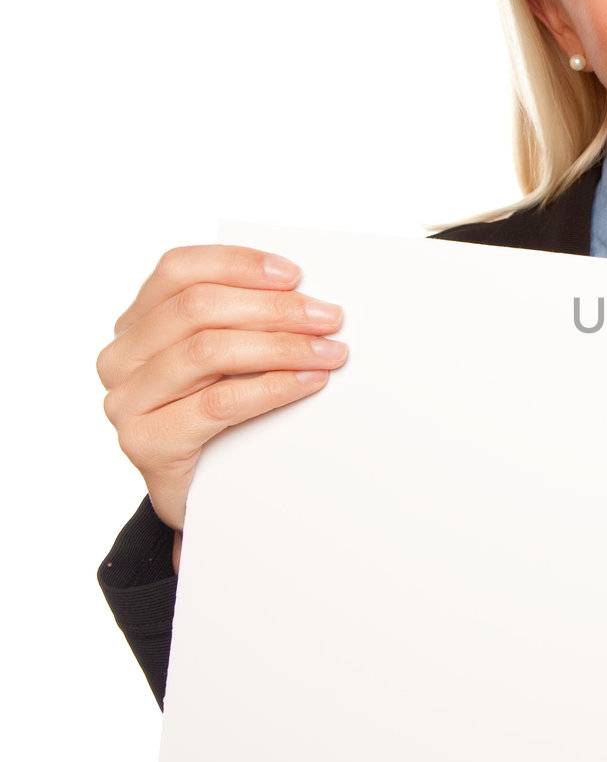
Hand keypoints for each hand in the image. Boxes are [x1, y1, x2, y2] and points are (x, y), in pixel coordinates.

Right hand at [97, 245, 348, 568]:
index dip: (237, 264)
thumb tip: (308, 296)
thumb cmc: (222, 419)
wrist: (203, 497)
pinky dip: (272, 387)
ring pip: (208, 351)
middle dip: (274, 308)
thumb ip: (243, 323)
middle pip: (198, 309)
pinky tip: (310, 382)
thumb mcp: (227, 361)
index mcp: (136, 323)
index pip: (178, 270)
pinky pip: (218, 403)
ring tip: (330, 352)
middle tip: (330, 317)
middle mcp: (121, 358)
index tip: (295, 274)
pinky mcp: (145, 443)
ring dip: (281, 346)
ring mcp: (127, 401)